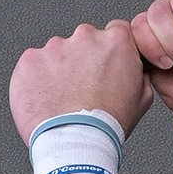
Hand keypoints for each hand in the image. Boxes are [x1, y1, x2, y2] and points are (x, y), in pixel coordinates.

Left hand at [9, 20, 153, 144]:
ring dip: (60, 70)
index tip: (106, 63)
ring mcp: (54, 47)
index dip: (112, 50)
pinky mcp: (30, 60)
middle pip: (85, 41)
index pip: (116, 30)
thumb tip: (134, 68)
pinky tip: (47, 98)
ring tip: (64, 98)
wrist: (74, 143)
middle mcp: (85, 37)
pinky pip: (34, 65)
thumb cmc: (106, 124)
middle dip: (84, 60)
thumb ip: (138, 71)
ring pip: (57, 53)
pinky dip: (38, 79)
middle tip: (84, 87)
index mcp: (115, 41)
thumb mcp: (142, 97)